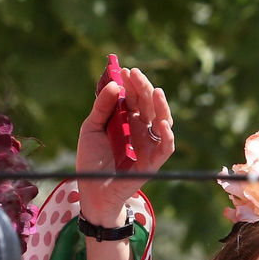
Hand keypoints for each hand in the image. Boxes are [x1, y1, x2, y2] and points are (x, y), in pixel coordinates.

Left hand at [75, 65, 173, 225]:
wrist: (91, 189)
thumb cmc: (91, 160)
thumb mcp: (91, 128)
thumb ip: (102, 107)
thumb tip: (115, 85)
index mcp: (128, 121)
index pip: (134, 98)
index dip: (131, 84)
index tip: (124, 70)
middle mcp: (141, 130)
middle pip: (148, 105)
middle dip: (143, 88)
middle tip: (135, 74)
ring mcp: (149, 145)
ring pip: (162, 121)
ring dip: (160, 106)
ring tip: (155, 91)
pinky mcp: (153, 162)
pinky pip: (165, 147)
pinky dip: (167, 136)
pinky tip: (161, 123)